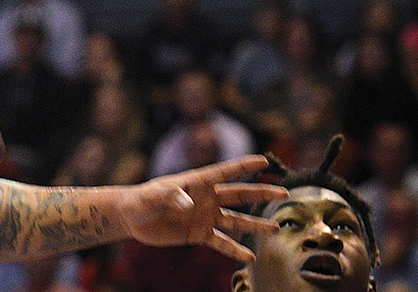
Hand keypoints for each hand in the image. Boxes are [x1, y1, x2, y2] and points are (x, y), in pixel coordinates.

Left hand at [117, 155, 286, 261]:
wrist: (133, 218)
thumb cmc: (141, 199)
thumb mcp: (153, 195)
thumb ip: (170, 196)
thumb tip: (189, 204)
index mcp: (198, 182)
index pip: (225, 172)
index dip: (244, 165)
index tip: (264, 159)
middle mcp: (207, 198)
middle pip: (239, 194)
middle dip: (262, 193)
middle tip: (284, 192)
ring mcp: (205, 216)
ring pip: (236, 220)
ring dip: (256, 224)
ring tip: (276, 229)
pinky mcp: (199, 234)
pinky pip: (221, 242)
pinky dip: (234, 250)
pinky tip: (250, 257)